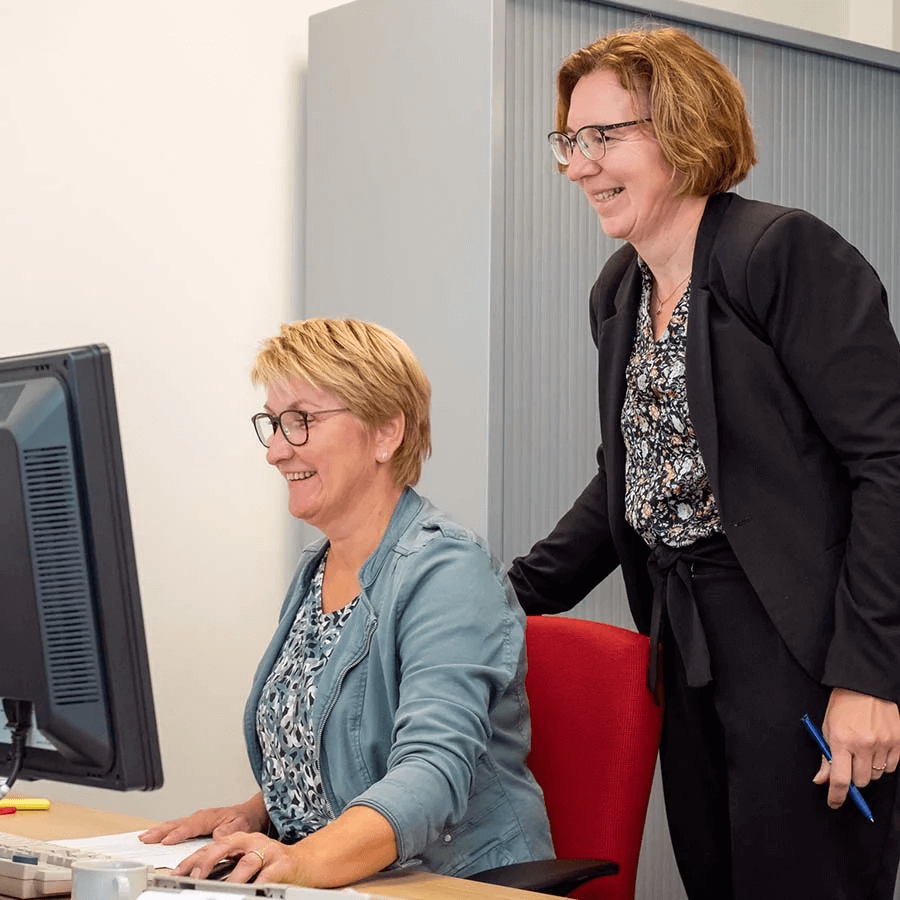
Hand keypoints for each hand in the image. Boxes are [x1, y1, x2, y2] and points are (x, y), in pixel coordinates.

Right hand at [139, 794, 268, 845]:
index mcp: (210, 817)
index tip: (166, 841)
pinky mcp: (196, 824)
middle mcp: (201, 817)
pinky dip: (165, 830)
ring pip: (175, 824)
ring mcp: (197, 819)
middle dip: (160, 830)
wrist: (250, 813)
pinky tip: (157, 835)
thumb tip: (216, 836)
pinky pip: (178, 826)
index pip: (191, 826)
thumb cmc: (245, 820)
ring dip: (159, 830)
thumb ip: (228, 831)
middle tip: (145, 838)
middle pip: (177, 823)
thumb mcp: (241, 826)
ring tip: (144, 836)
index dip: (178, 833)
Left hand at [171, 832, 308, 885]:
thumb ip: (222, 865)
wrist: (302, 862)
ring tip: (223, 889)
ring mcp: (268, 851)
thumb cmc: (269, 863)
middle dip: (207, 861)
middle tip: (194, 877)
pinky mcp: (282, 863)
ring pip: (247, 862)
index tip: (177, 873)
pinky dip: (259, 883)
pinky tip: (253, 890)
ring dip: (234, 877)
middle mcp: (252, 841)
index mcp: (239, 839)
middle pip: (225, 846)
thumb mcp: (243, 860)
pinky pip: (268, 875)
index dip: (193, 859)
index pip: (211, 847)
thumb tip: (194, 876)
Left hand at [813, 688, 899, 807]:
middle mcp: (864, 745)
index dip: (836, 796)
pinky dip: (883, 764)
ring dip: (868, 769)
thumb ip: (826, 757)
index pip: (840, 779)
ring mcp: (884, 744)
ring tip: (863, 751)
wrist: (865, 686)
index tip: (834, 803)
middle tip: (850, 763)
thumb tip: (821, 781)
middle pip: (861, 781)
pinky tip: (876, 749)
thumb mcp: (827, 729)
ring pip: (876, 775)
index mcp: (841, 741)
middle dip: (854, 777)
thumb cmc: (842, 707)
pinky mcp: (898, 742)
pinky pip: (892, 767)